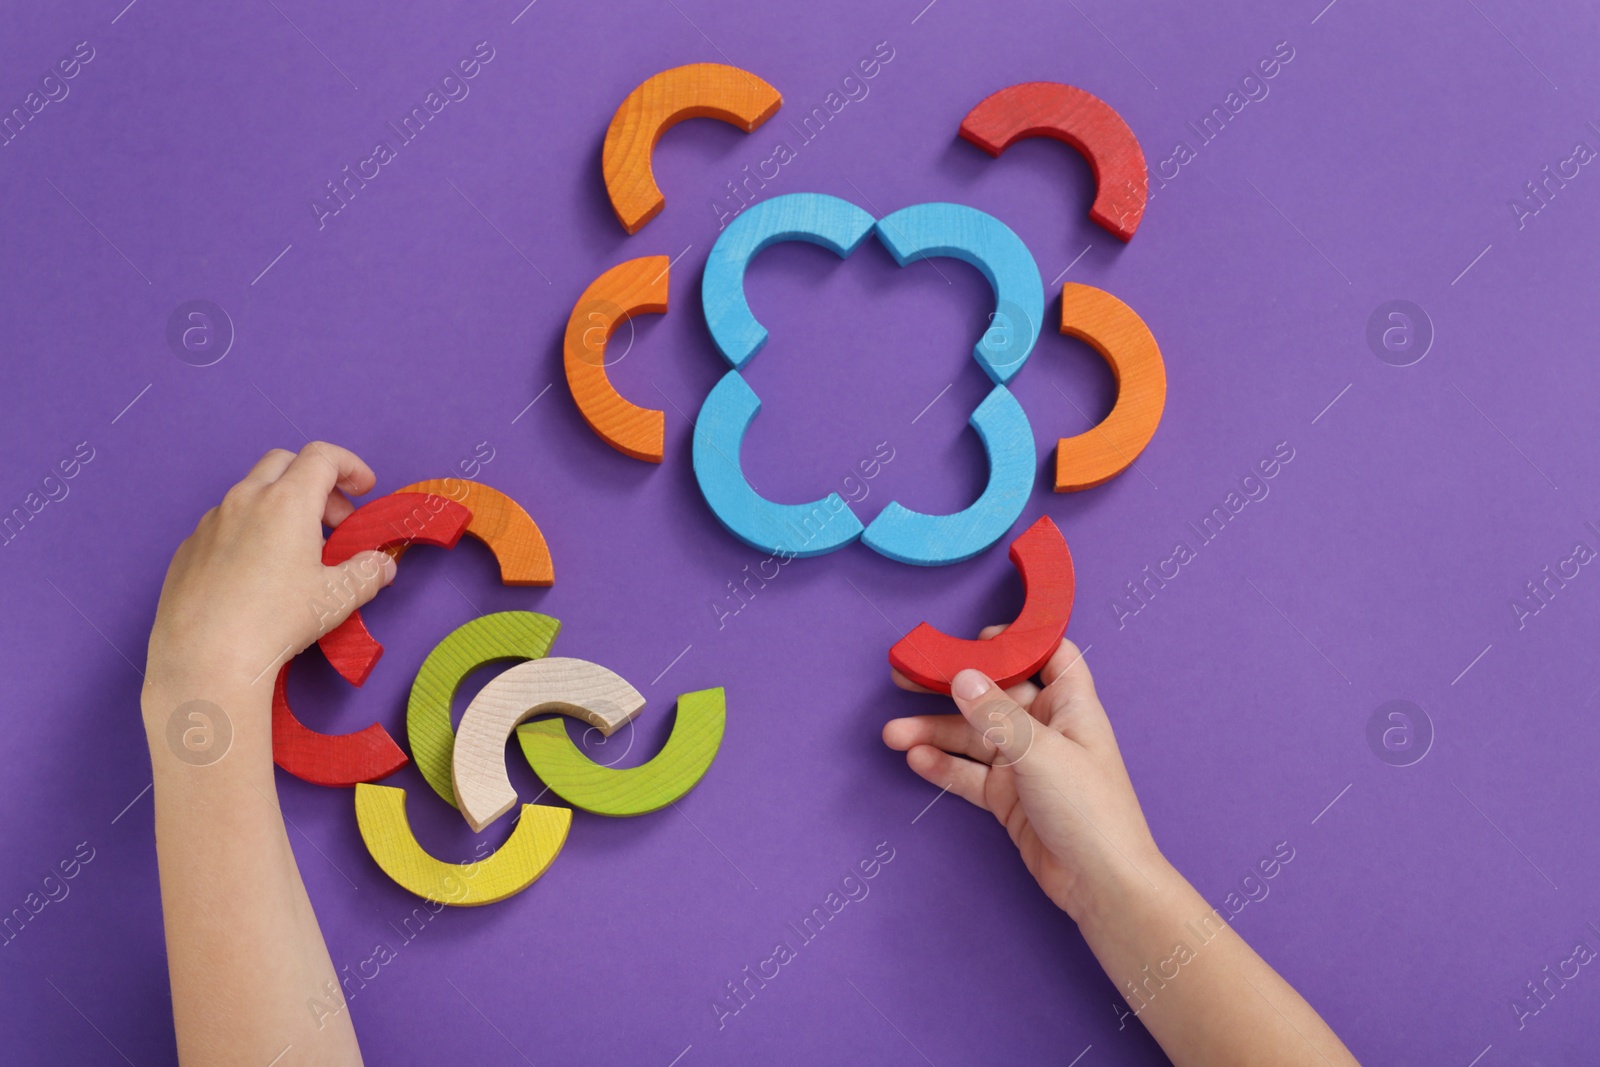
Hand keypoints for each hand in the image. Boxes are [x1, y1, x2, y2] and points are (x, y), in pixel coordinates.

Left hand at [144, 442, 395, 697]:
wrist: (205, 658)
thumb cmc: (276, 622)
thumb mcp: (337, 598)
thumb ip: (367, 573)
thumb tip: (382, 565)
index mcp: (286, 502)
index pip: (322, 456)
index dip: (350, 465)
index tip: (365, 489)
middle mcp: (244, 500)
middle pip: (284, 462)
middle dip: (316, 482)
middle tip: (335, 521)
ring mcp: (210, 522)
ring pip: (251, 492)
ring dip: (281, 506)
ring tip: (297, 551)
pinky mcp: (188, 548)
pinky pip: (225, 523)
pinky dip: (251, 530)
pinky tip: (257, 573)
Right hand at [883, 634, 1169, 920]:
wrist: (1101, 885)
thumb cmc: (1089, 810)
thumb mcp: (1040, 753)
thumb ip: (996, 715)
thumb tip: (961, 676)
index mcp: (1069, 705)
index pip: (1048, 655)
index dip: (1016, 642)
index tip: (974, 638)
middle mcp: (1045, 729)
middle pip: (993, 695)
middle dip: (950, 687)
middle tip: (904, 677)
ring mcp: (1024, 764)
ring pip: (972, 736)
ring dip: (934, 732)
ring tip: (893, 734)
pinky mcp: (1008, 797)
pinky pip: (968, 773)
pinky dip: (943, 766)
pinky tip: (916, 760)